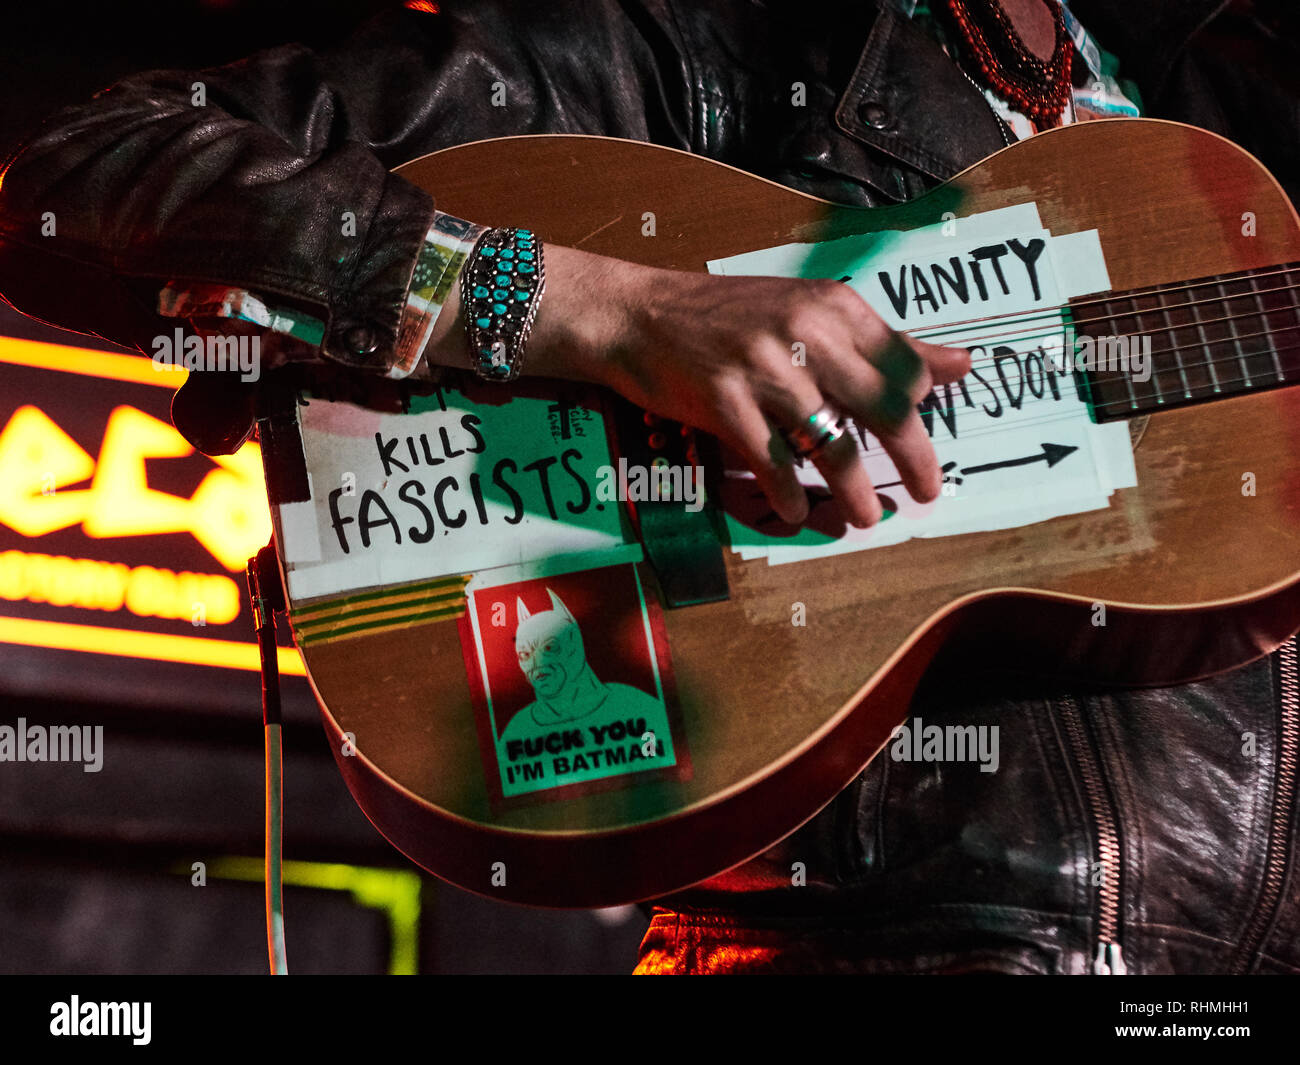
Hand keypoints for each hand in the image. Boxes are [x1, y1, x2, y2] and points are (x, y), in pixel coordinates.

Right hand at [425, 244, 969, 526]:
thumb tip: (963, 365)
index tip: (919, 442)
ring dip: (856, 491)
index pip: (905, 365)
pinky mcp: (724, 401)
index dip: (921, 409)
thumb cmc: (727, 317)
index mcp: (833, 305)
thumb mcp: (809, 313)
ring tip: (866, 518)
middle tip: (927, 493)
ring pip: (832, 445)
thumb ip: (885, 344)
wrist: (638, 315)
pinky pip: (773, 463)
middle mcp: (806, 332)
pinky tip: (797, 512)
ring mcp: (764, 367)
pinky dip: (789, 496)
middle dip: (914, 459)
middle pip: (885, 407)